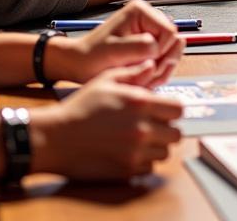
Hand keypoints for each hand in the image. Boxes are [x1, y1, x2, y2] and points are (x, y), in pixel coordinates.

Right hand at [32, 71, 182, 180]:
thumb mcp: (106, 80)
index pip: (178, 109)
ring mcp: (135, 151)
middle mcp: (142, 128)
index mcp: (140, 103)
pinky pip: (149, 167)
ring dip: (157, 146)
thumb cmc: (80, 107)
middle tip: (155, 125)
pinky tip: (130, 151)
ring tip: (142, 139)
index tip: (164, 110)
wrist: (57, 137)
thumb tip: (152, 65)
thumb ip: (133, 73)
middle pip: (176, 133)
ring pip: (165, 152)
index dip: (172, 109)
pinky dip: (144, 161)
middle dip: (168, 128)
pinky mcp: (127, 170)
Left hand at [51, 0, 184, 86]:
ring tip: (140, 76)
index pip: (170, 32)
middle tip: (144, 74)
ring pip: (171, 53)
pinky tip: (142, 77)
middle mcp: (148, 18)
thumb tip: (159, 47)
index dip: (162, 51)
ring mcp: (150, 32)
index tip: (145, 64)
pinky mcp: (150, 45)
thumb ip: (139, 47)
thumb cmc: (92, 56)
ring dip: (159, 69)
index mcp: (140, 12)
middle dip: (162, 62)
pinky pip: (164, 60)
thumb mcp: (114, 51)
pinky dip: (156, 72)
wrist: (81, 65)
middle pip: (174, 42)